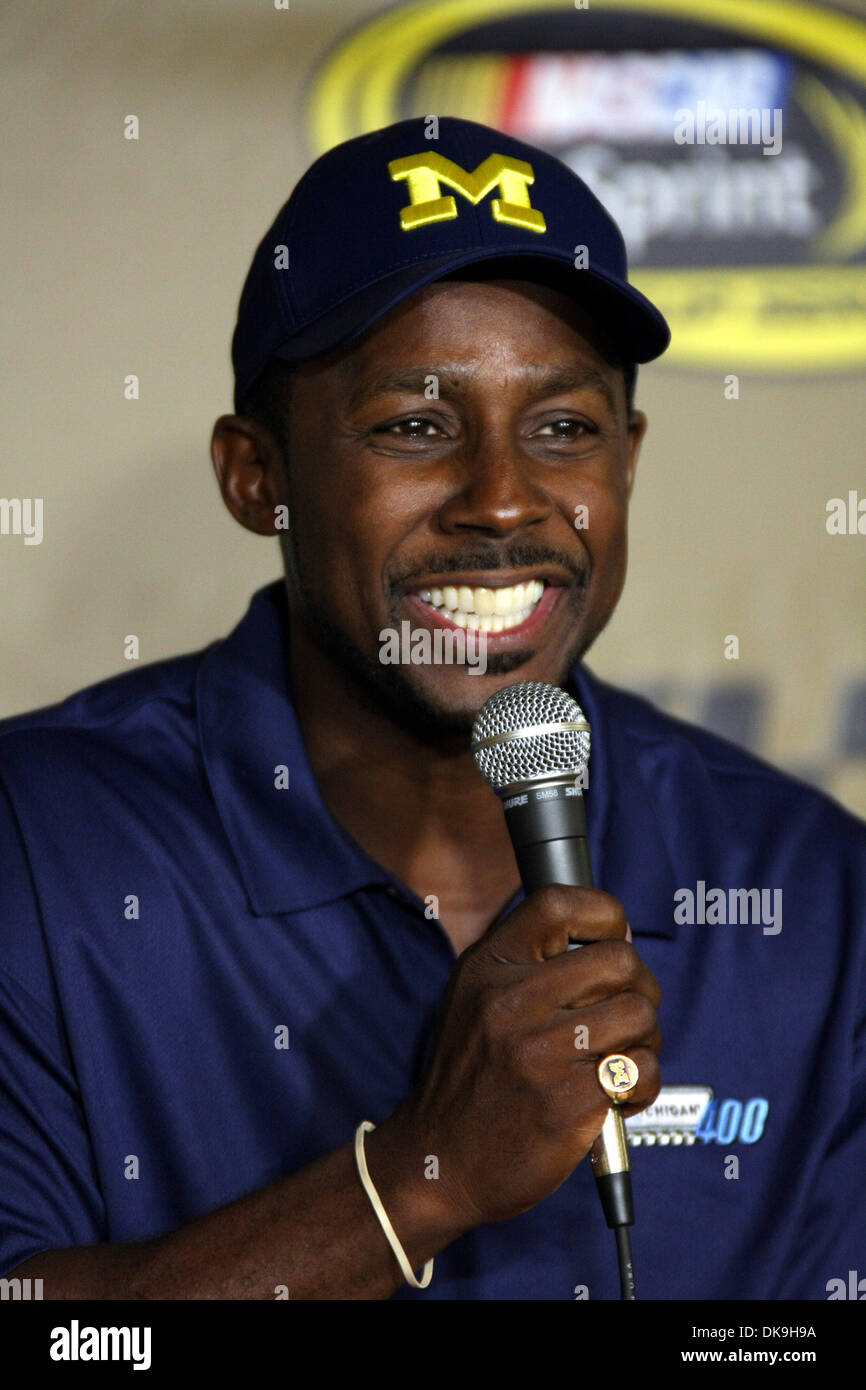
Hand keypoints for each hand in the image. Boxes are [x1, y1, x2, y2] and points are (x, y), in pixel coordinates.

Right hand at [383, 884, 660, 1229]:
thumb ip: (531, 962)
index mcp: (489, 967)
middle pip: (620, 960)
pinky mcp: (569, 1102)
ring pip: (639, 1015)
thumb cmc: (471, 1075)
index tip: (612, 940)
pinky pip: (642, 1070)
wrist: (439, 1159)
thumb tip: (617, 936)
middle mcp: (513, 1002)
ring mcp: (541, 1052)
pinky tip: (615, 1095)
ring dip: (645, 1038)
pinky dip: (641, 1084)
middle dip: (640, 986)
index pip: (559, 903)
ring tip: (619, 1056)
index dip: (604, 914)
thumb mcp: (476, 997)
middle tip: (625, 1013)